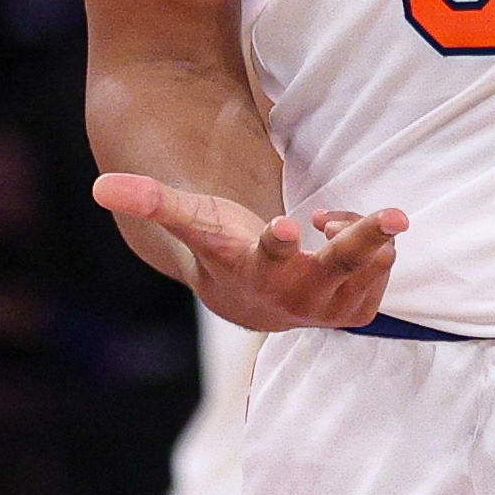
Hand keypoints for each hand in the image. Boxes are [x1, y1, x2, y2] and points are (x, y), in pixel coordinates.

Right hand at [93, 174, 406, 331]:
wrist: (245, 298)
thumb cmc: (219, 246)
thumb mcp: (190, 220)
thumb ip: (152, 200)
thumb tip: (101, 186)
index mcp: (252, 272)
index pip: (268, 260)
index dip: (280, 245)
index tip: (292, 226)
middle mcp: (294, 298)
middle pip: (337, 268)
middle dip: (364, 240)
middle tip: (394, 214)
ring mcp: (328, 308)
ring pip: (368, 268)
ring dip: (366, 234)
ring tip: (328, 216)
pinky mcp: (355, 308)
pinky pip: (379, 271)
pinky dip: (372, 246)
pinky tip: (340, 231)